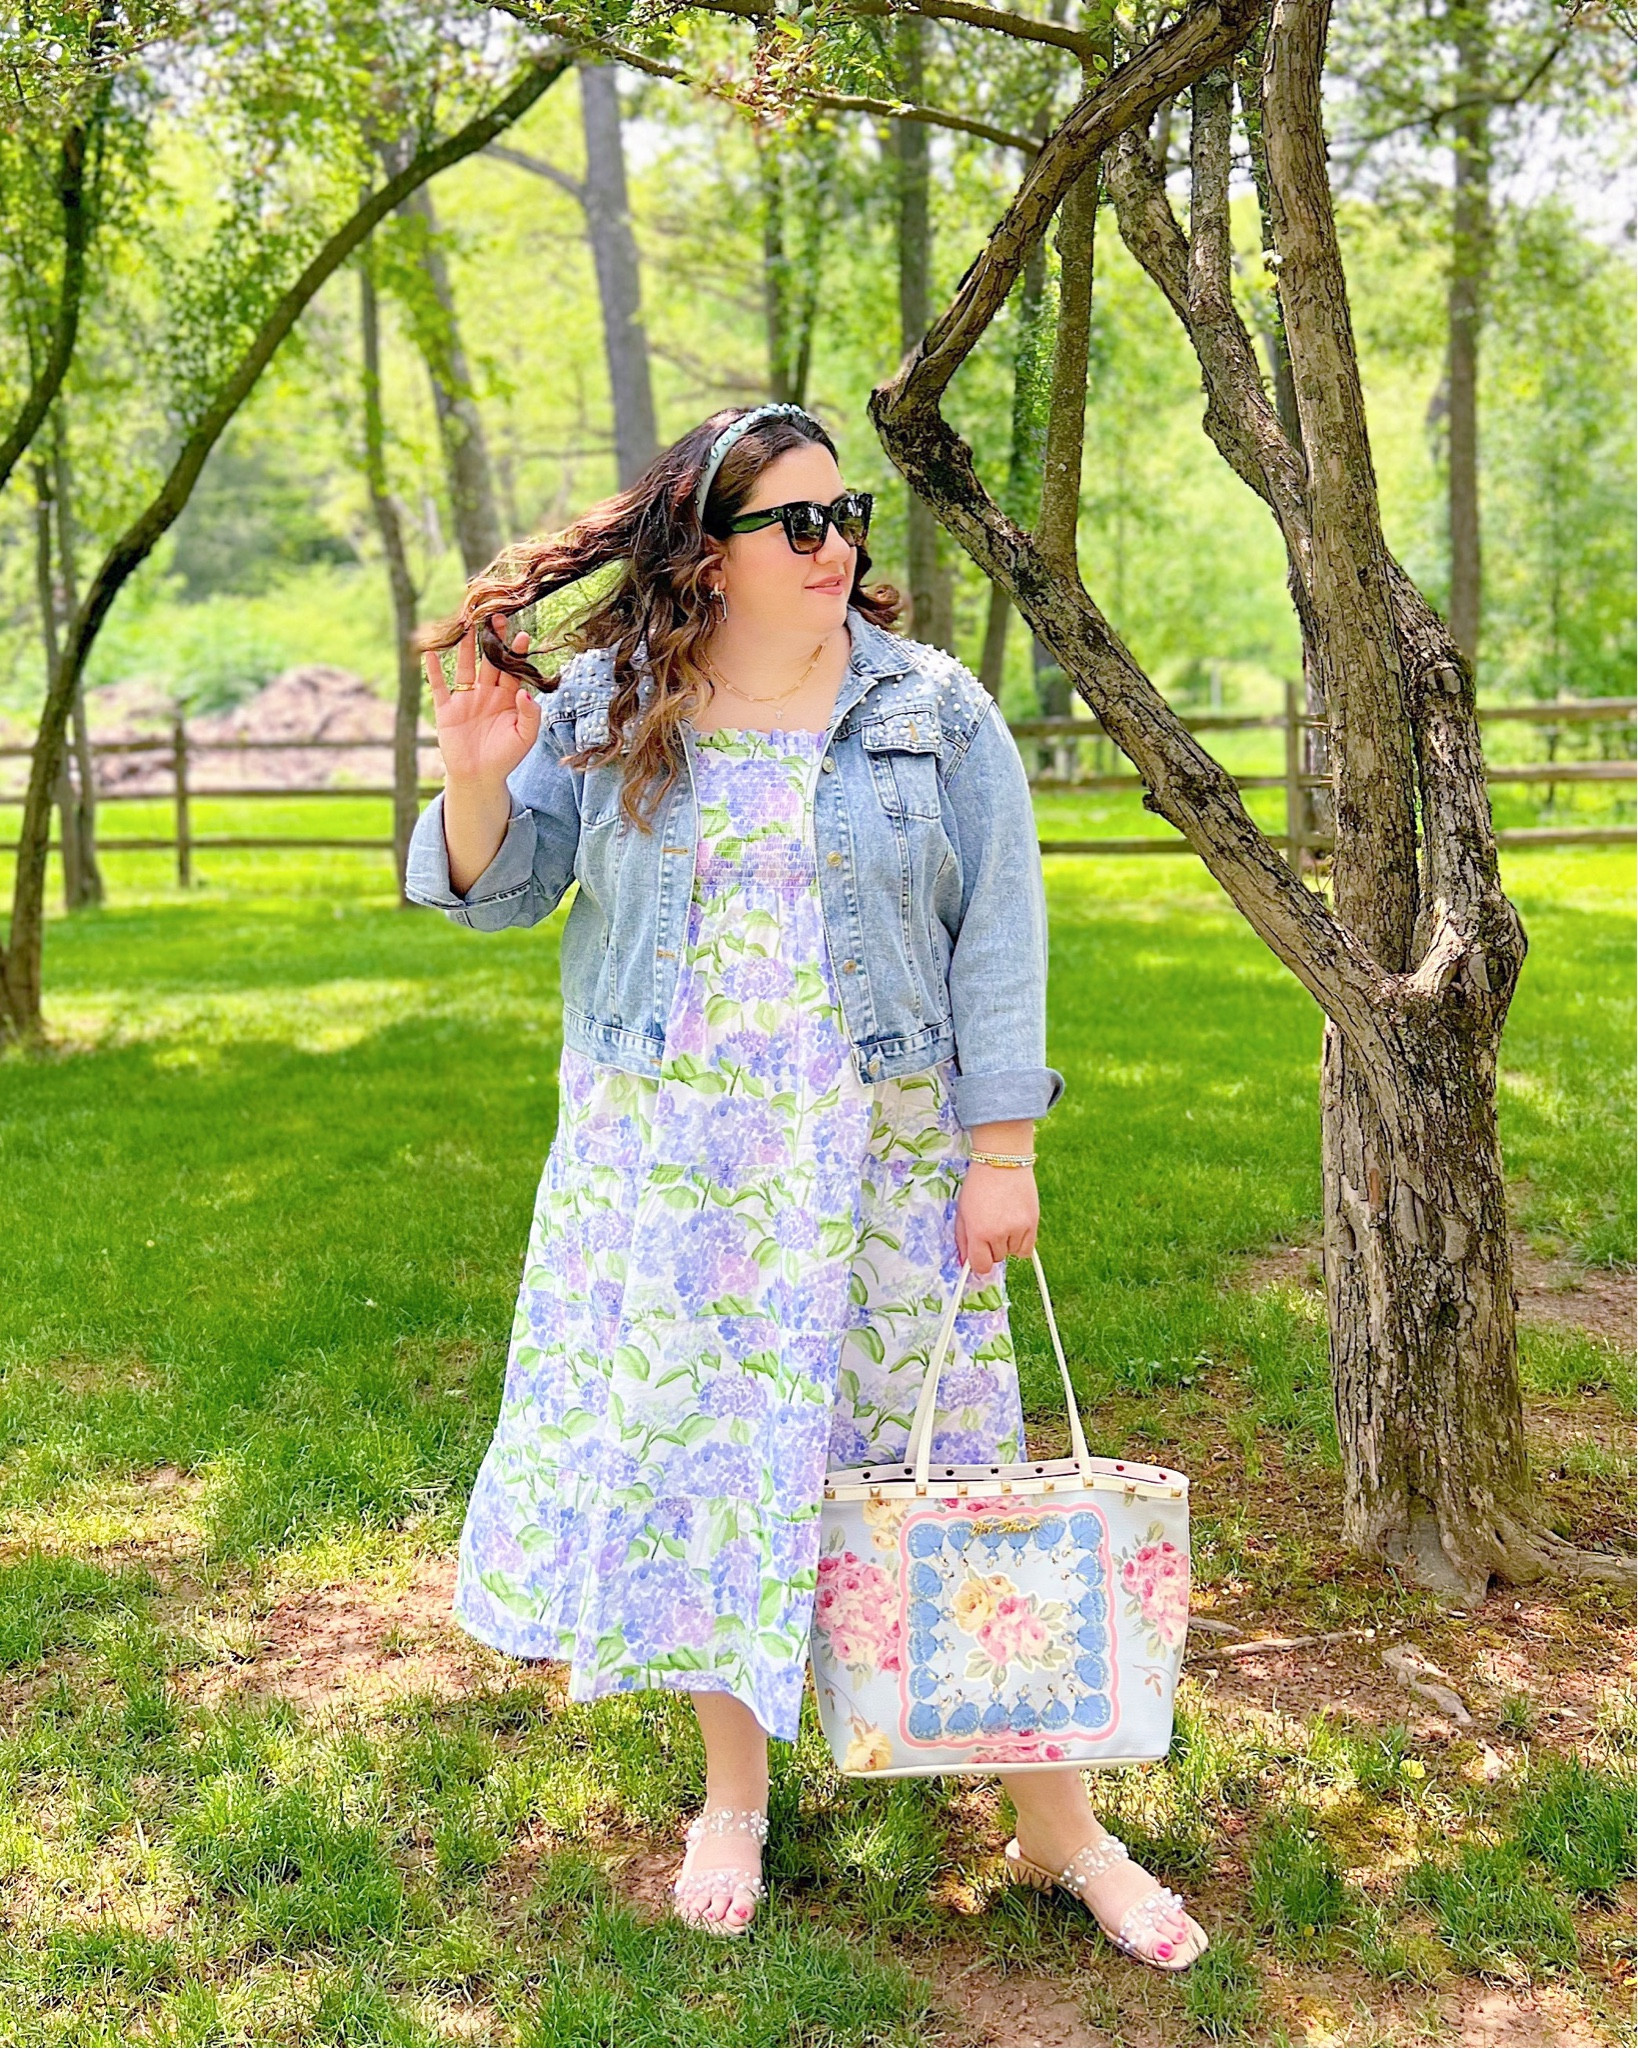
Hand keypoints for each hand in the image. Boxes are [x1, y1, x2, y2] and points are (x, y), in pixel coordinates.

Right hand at [423, 615, 540, 787]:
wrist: (479, 777)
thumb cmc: (506, 758)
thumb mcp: (525, 738)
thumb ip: (530, 715)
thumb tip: (526, 692)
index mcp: (508, 698)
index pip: (513, 670)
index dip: (517, 653)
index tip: (522, 634)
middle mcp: (487, 693)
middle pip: (489, 661)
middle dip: (492, 640)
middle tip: (496, 617)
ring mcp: (466, 699)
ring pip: (465, 668)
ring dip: (464, 648)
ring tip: (466, 625)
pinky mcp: (447, 709)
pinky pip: (439, 687)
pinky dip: (434, 671)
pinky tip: (431, 653)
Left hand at [955, 1164, 1038, 1279]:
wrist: (1002, 1161)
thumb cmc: (978, 1185)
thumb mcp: (963, 1211)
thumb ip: (963, 1240)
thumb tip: (965, 1262)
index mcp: (978, 1232)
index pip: (981, 1266)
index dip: (979, 1262)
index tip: (979, 1255)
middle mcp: (999, 1234)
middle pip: (997, 1259)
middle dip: (991, 1248)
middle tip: (990, 1225)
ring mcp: (1018, 1229)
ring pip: (1012, 1253)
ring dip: (1007, 1243)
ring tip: (1003, 1220)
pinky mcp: (1033, 1223)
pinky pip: (1027, 1249)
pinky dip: (1021, 1243)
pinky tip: (1015, 1227)